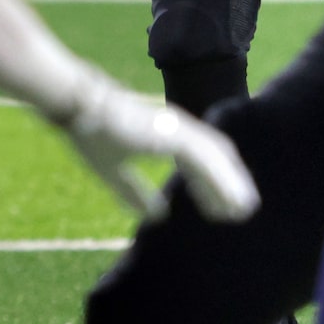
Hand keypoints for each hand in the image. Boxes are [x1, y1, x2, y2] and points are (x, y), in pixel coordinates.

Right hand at [58, 71, 260, 222]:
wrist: (81, 108)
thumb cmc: (93, 133)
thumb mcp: (114, 172)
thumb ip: (134, 192)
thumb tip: (157, 215)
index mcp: (164, 136)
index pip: (199, 161)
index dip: (212, 185)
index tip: (220, 210)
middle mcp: (177, 130)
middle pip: (216, 157)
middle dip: (230, 184)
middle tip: (242, 211)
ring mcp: (177, 129)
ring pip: (216, 159)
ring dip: (231, 184)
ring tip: (243, 209)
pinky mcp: (174, 134)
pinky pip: (206, 160)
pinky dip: (220, 180)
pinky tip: (229, 199)